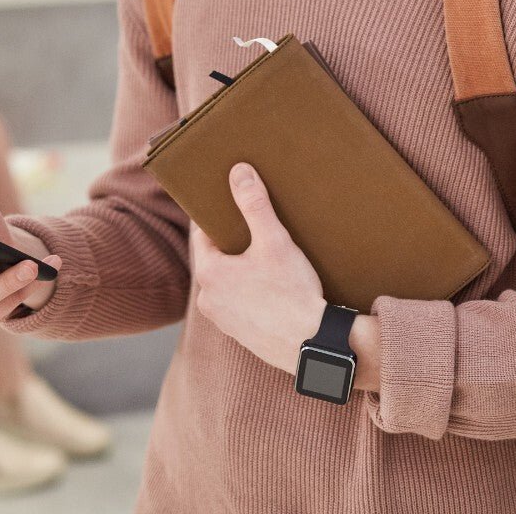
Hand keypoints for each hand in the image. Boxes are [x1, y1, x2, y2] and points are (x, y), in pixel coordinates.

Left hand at [191, 164, 325, 373]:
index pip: (203, 232)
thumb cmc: (291, 293)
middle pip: (216, 256)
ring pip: (228, 280)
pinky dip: (250, 289)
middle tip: (256, 226)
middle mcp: (208, 299)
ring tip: (267, 254)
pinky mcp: (241, 333)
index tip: (233, 202)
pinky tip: (273, 283)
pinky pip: (239, 301)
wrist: (313, 345)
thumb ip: (254, 204)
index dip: (218, 214)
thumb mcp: (274, 241)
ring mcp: (223, 319)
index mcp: (208, 274)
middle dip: (233, 241)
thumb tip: (238, 171)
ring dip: (242, 267)